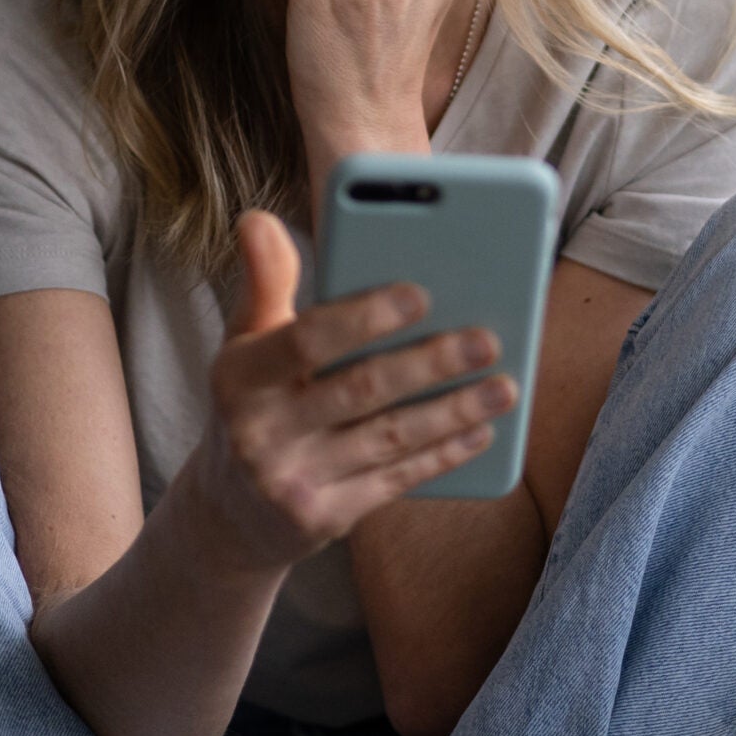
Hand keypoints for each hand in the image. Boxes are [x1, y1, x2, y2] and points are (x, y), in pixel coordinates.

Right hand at [188, 211, 515, 570]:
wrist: (230, 514)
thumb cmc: (253, 404)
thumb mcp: (244, 343)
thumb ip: (264, 281)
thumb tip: (259, 217)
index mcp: (240, 376)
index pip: (307, 339)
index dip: (365, 317)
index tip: (422, 294)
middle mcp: (259, 432)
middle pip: (361, 389)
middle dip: (430, 363)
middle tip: (487, 339)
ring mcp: (291, 481)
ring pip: (388, 438)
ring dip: (453, 412)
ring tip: (505, 386)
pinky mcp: (324, 518)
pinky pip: (395, 480)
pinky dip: (442, 455)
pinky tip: (481, 431)